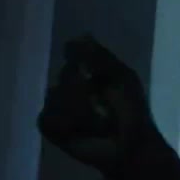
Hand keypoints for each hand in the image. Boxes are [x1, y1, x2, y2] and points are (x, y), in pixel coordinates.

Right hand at [37, 35, 157, 174]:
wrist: (130, 144)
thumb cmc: (131, 109)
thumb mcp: (122, 78)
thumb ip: (101, 57)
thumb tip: (80, 34)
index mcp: (88, 69)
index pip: (73, 51)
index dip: (82, 59)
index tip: (95, 70)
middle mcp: (69, 83)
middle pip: (65, 75)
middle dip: (86, 89)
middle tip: (105, 103)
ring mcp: (58, 105)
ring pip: (55, 96)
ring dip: (82, 110)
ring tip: (98, 120)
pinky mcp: (51, 126)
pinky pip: (48, 118)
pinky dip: (68, 124)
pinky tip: (81, 130)